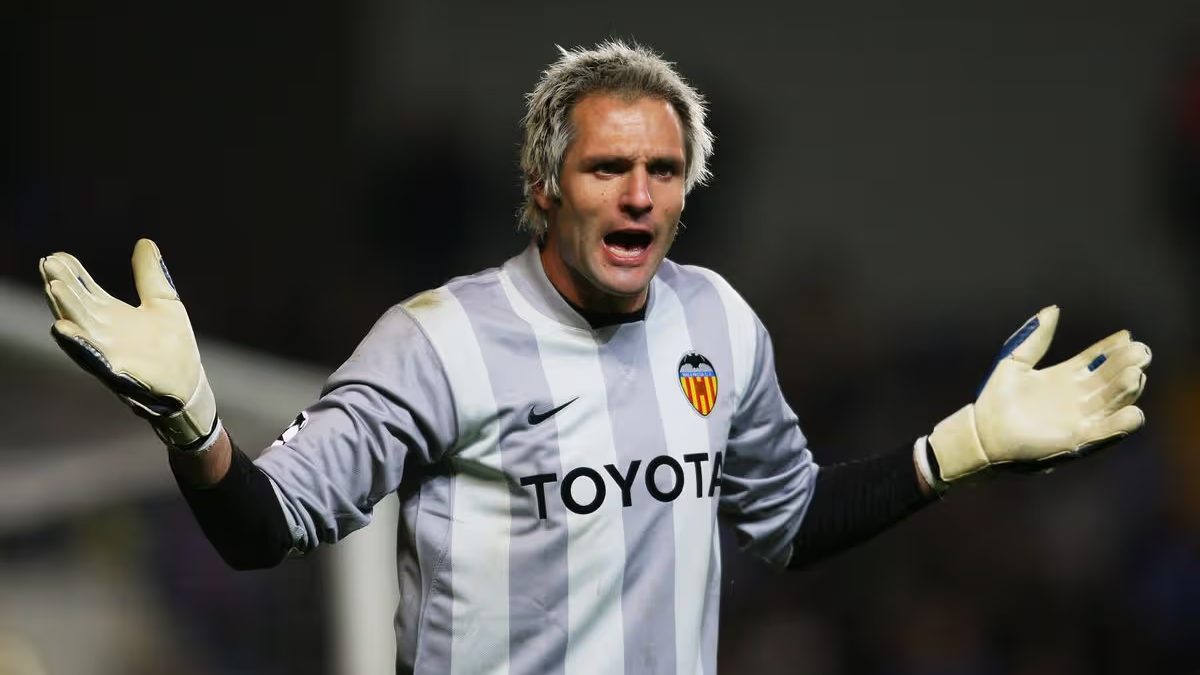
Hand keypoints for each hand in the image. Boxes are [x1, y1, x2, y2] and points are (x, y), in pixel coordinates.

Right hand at [39, 239, 217, 449]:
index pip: (86, 289)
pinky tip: (63, 329)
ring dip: (65, 309)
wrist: (188, 384)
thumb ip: (150, 275)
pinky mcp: (117, 371)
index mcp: (112, 314)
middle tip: (47, 263)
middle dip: (61, 285)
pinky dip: (79, 343)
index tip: (58, 254)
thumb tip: (144, 242)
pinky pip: (93, 357)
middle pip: (76, 304)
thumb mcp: (164, 302)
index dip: (72, 273)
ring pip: (79, 327)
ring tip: (53, 287)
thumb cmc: (173, 346)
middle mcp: (103, 331)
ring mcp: (107, 351)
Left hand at [929, 305, 1150, 482]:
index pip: (1097, 358)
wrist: (981, 433)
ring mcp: (1080, 417)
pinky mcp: (1076, 439)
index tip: (1127, 336)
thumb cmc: (995, 399)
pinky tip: (1133, 413)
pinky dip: (1120, 425)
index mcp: (1065, 376)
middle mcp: (1078, 396)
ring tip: (1134, 375)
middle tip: (1139, 352)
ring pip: (1113, 401)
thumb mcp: (1015, 362)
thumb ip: (1035, 338)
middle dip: (1127, 365)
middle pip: (1111, 378)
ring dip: (1127, 390)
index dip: (1112, 348)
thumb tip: (1053, 309)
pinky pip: (1104, 432)